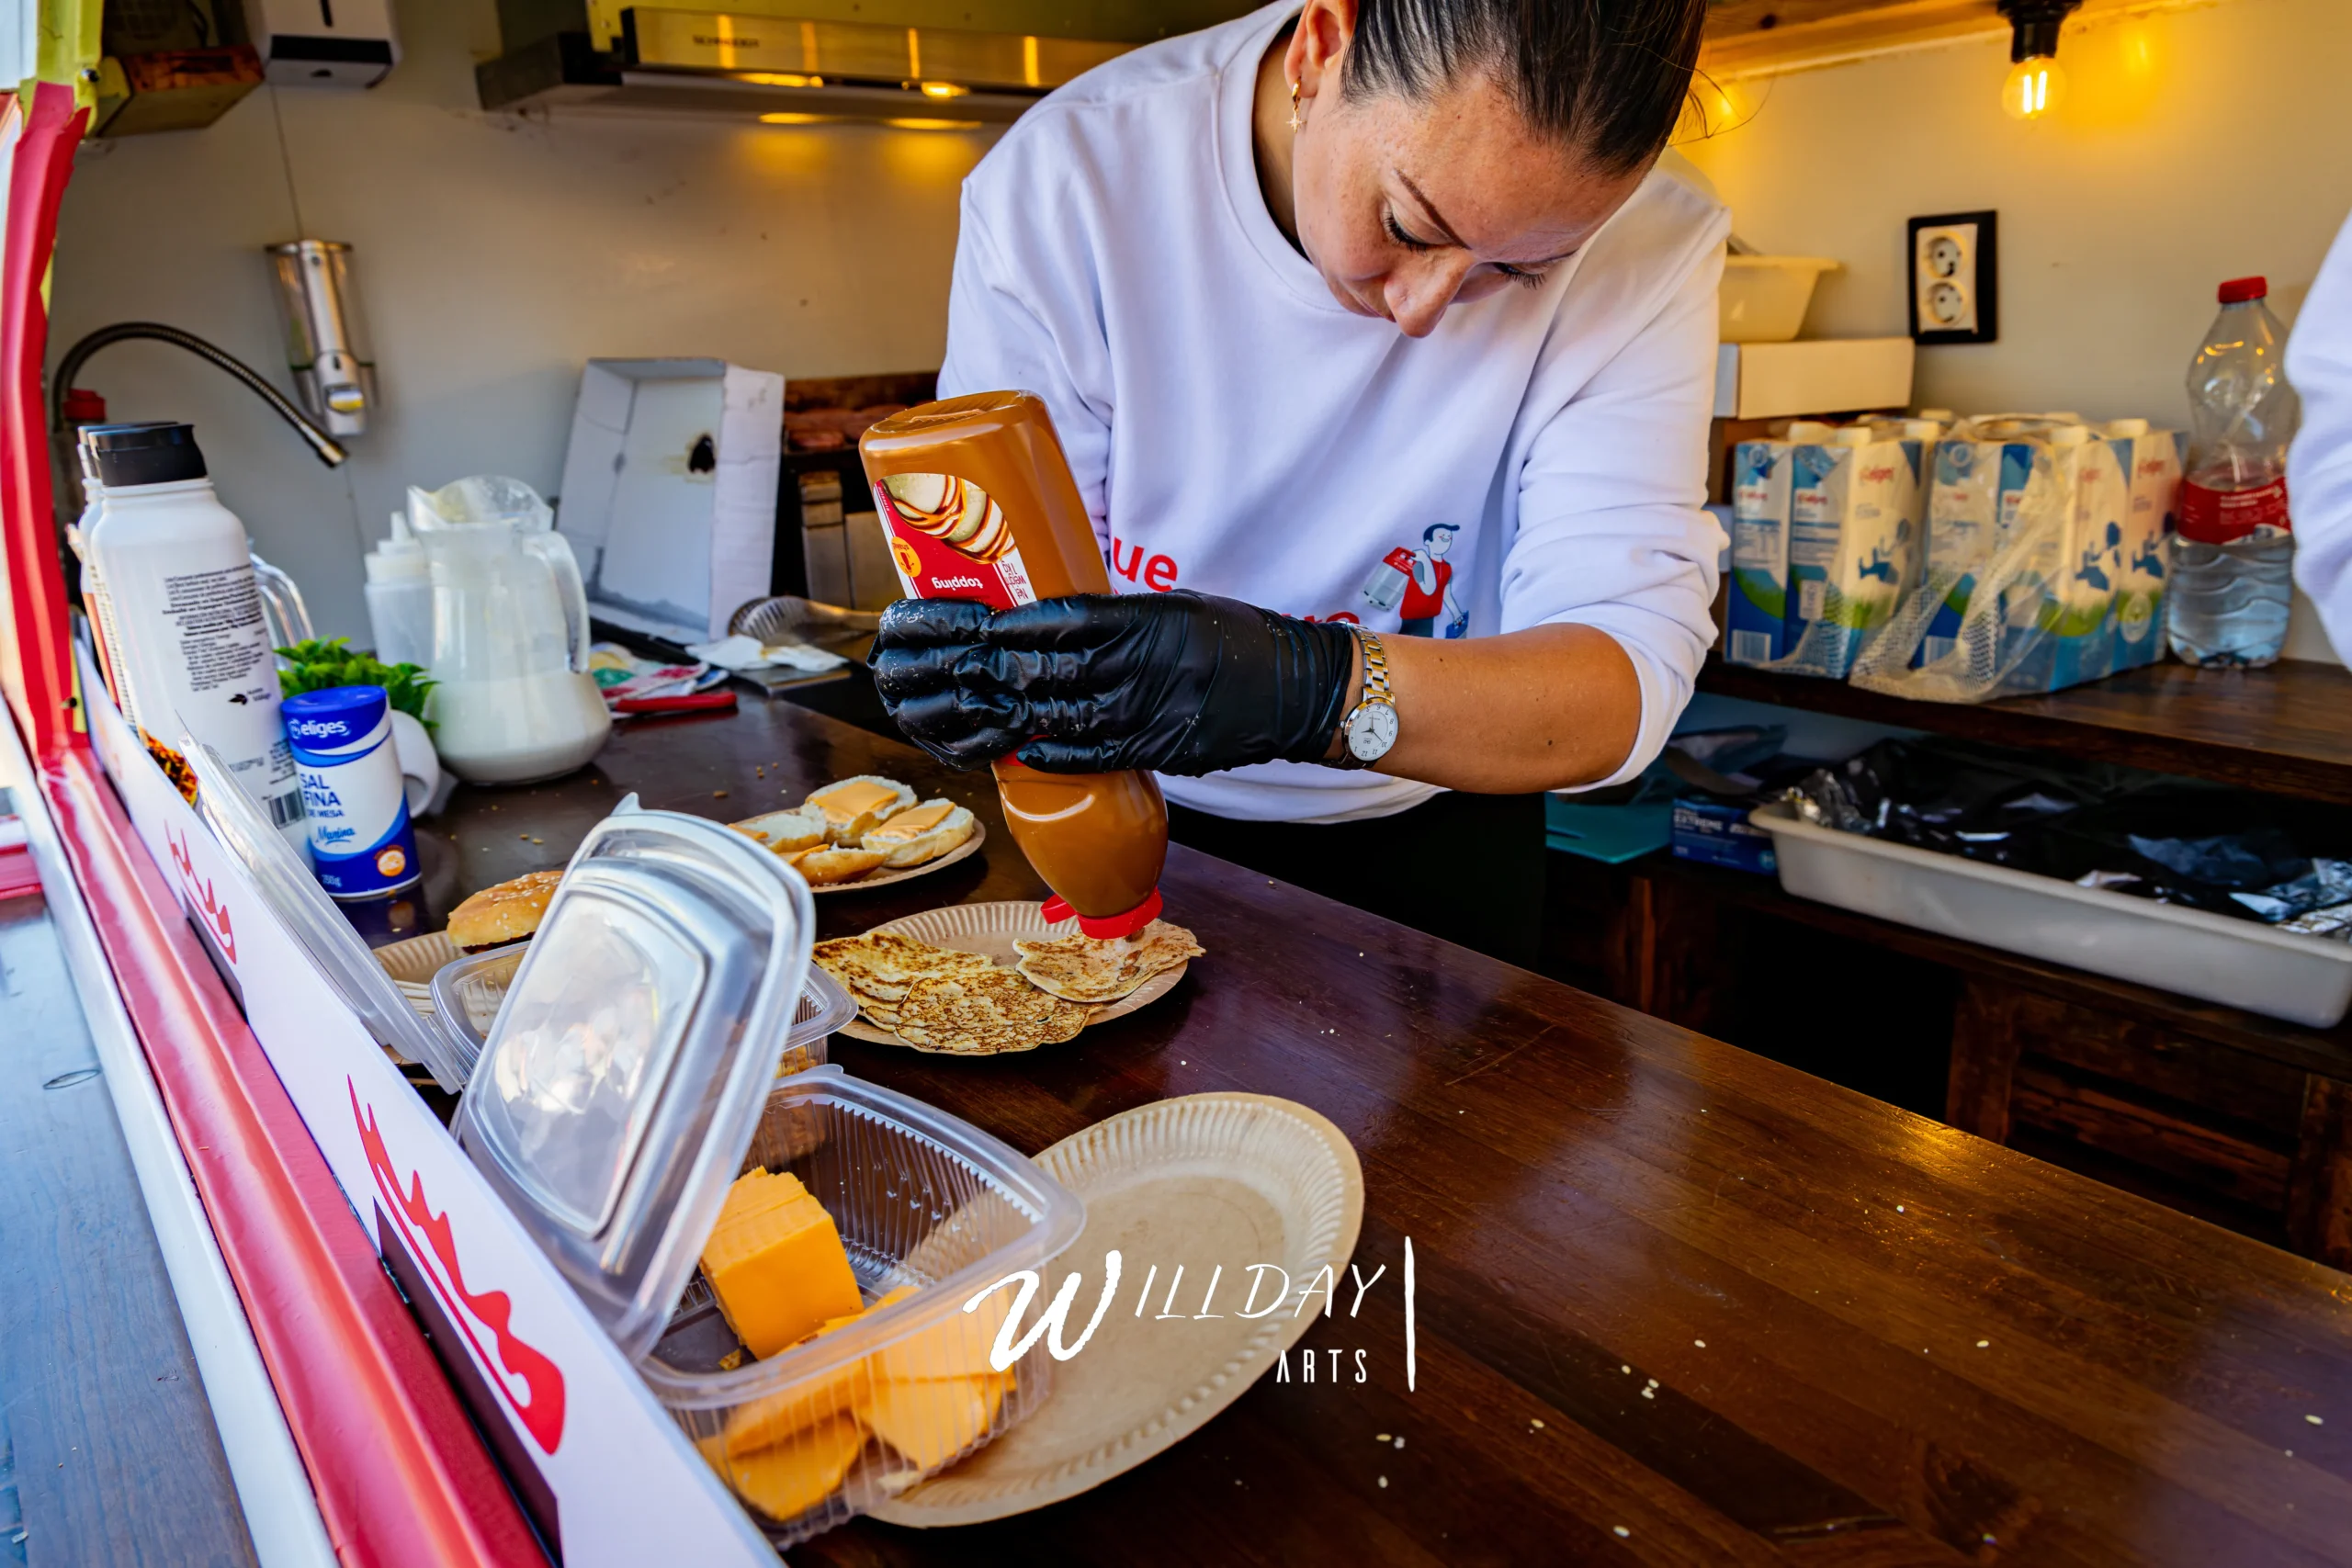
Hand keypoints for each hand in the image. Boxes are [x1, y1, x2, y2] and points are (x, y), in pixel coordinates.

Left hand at [869, 592, 1358, 774]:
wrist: (1292, 687)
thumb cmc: (1229, 637)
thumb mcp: (1166, 605)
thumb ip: (1107, 616)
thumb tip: (1038, 621)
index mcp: (1134, 619)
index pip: (1046, 621)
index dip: (987, 624)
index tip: (944, 619)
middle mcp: (1132, 666)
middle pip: (1029, 669)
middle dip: (963, 667)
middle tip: (914, 662)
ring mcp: (1139, 712)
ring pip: (1044, 715)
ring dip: (982, 714)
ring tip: (931, 707)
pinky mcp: (1150, 751)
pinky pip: (1083, 756)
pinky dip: (1039, 754)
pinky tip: (1001, 750)